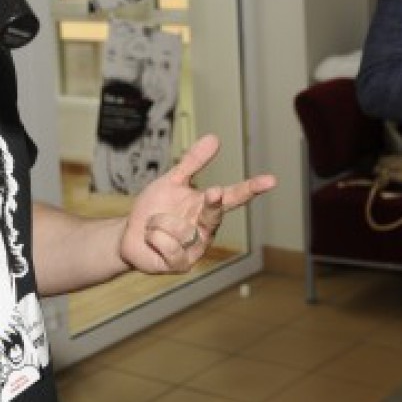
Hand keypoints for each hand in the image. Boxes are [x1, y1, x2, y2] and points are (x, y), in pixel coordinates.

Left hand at [120, 134, 276, 273]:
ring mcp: (196, 248)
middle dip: (212, 203)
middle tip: (212, 193)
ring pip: (180, 227)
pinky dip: (154, 237)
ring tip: (154, 225)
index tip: (271, 180)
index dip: (252, 188)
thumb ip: (193, 162)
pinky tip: (153, 240)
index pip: (234, 196)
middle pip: (215, 212)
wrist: (130, 235)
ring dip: (158, 221)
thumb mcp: (172, 181)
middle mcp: (207, 228)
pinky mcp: (182, 264)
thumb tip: (214, 138)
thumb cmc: (154, 209)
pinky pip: (168, 243)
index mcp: (208, 207)